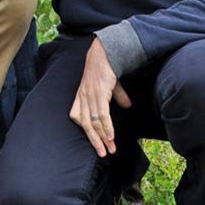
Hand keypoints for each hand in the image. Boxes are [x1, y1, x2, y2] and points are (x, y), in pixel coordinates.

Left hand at [69, 38, 131, 157]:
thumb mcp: (110, 85)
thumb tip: (127, 106)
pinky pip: (101, 115)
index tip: (95, 141)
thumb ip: (116, 96)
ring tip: (110, 149)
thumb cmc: (106, 67)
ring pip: (94, 122)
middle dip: (94, 141)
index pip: (77, 117)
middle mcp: (83, 97)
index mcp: (81, 95)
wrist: (106, 51)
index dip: (85, 130)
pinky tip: (111, 136)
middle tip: (103, 154)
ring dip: (102, 138)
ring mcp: (90, 95)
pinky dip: (106, 127)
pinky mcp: (99, 92)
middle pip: (85, 124)